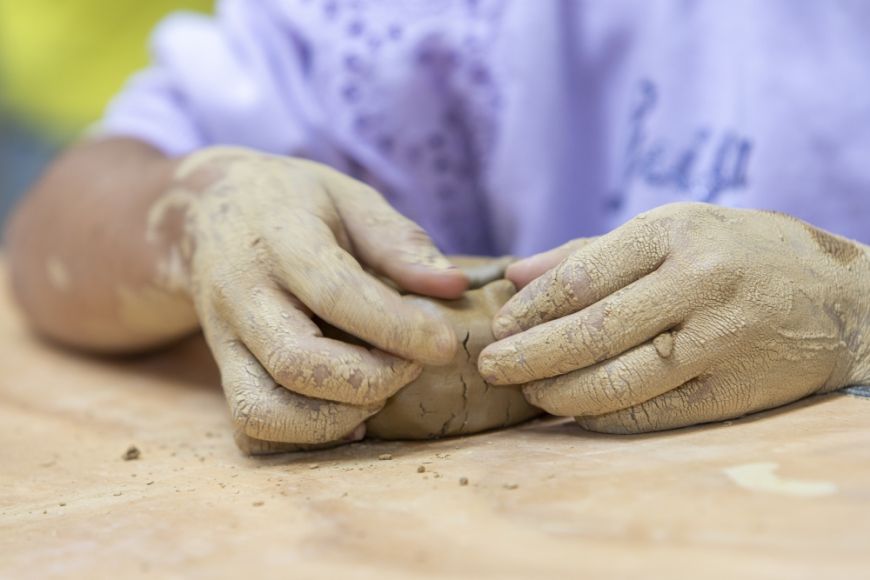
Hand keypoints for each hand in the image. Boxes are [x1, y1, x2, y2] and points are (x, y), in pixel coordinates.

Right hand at [154, 147, 467, 451]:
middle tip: (412, 366)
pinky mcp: (223, 372)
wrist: (204, 214)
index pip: (335, 293)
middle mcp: (242, 296)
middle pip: (296, 363)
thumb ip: (398, 240)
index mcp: (279, 241)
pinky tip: (344, 415)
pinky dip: (302, 439)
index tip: (444, 346)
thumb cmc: (291, 203)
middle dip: (371, 380)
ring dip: (334, 421)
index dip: (395, 327)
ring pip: (263, 411)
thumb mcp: (346, 197)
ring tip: (378, 395)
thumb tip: (454, 286)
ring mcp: (225, 341)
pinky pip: (250, 429)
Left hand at [478, 202, 869, 432]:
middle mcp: (698, 282)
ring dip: (559, 391)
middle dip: (530, 355)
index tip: (501, 327)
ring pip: (617, 378)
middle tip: (492, 367)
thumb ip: (589, 253)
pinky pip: (652, 412)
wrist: (842, 301)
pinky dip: (603, 415)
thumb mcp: (673, 230)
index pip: (581, 277)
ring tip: (528, 392)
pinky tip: (575, 411)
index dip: (531, 309)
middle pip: (591, 331)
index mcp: (675, 232)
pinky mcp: (734, 389)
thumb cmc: (740, 255)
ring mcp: (719, 339)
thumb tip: (515, 275)